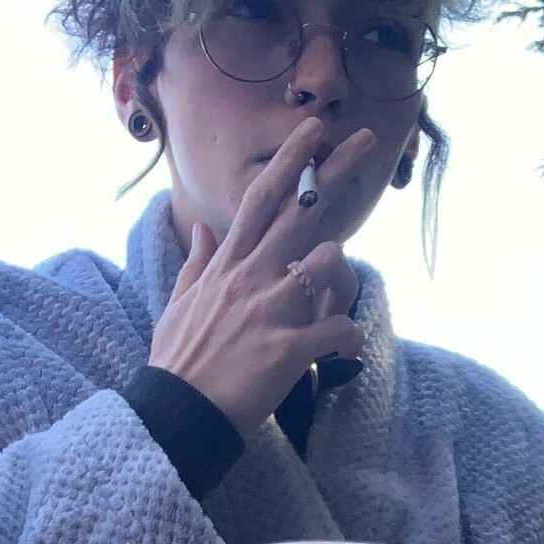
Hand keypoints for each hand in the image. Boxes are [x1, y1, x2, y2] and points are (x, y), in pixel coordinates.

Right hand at [147, 116, 371, 440]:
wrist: (178, 412)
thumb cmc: (179, 362)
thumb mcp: (178, 304)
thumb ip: (196, 263)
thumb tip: (202, 228)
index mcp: (227, 266)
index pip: (259, 200)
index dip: (288, 161)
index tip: (312, 131)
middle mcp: (250, 277)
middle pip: (299, 210)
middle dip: (335, 171)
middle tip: (365, 141)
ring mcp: (270, 310)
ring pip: (327, 262)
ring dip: (342, 277)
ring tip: (336, 303)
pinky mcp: (288, 348)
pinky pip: (338, 329)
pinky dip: (349, 338)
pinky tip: (344, 352)